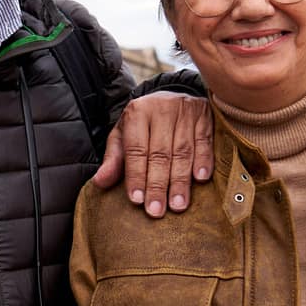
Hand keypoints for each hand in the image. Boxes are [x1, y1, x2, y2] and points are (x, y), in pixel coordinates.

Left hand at [92, 92, 212, 216]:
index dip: (136, 175)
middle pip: (160, 153)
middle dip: (158, 184)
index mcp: (137, 112)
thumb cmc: (144, 123)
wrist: (172, 95)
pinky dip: (204, 160)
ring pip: (183, 150)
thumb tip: (100, 182)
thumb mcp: (124, 135)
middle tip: (156, 210)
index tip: (137, 199)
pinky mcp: (205, 115)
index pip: (136, 149)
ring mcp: (186, 110)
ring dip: (180, 180)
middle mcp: (162, 109)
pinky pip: (205, 141)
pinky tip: (201, 179)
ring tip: (178, 204)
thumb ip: (114, 159)